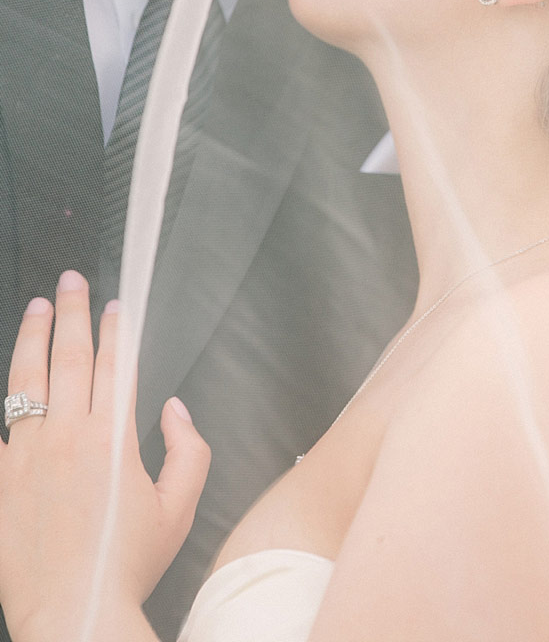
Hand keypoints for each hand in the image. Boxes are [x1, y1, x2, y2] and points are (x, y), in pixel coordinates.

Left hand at [0, 272, 210, 641]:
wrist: (75, 613)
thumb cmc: (128, 566)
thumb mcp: (180, 510)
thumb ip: (188, 451)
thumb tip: (173, 410)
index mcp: (112, 440)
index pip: (115, 366)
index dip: (116, 329)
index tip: (117, 304)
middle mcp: (67, 438)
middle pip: (70, 358)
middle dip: (72, 313)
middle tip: (71, 281)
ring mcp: (26, 458)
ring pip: (27, 381)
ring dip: (33, 338)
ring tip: (36, 307)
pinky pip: (0, 429)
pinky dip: (6, 400)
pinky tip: (10, 382)